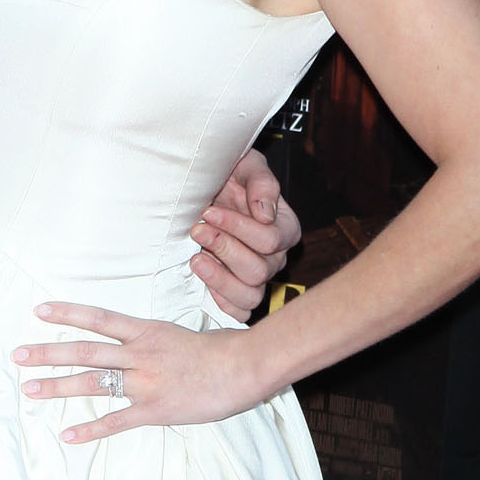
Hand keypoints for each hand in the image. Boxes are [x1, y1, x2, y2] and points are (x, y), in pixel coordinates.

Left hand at [14, 304, 261, 442]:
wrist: (244, 367)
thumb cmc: (219, 350)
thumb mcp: (180, 334)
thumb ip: (154, 340)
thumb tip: (137, 343)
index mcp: (146, 332)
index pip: (98, 319)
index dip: (67, 314)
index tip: (39, 311)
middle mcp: (139, 354)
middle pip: (84, 351)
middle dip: (48, 353)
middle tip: (18, 356)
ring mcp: (145, 383)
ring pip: (93, 383)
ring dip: (58, 387)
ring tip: (29, 390)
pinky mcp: (154, 410)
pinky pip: (115, 421)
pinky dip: (90, 429)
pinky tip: (67, 434)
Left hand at [188, 148, 301, 316]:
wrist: (204, 191)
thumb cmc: (228, 177)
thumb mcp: (246, 166)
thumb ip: (261, 183)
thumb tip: (264, 213)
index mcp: (285, 228)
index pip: (270, 239)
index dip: (238, 228)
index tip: (209, 212)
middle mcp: (275, 258)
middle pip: (259, 270)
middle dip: (224, 249)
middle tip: (196, 230)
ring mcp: (257, 280)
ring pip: (251, 295)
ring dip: (220, 278)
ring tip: (195, 259)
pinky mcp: (237, 294)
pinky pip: (239, 312)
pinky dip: (221, 302)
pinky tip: (201, 280)